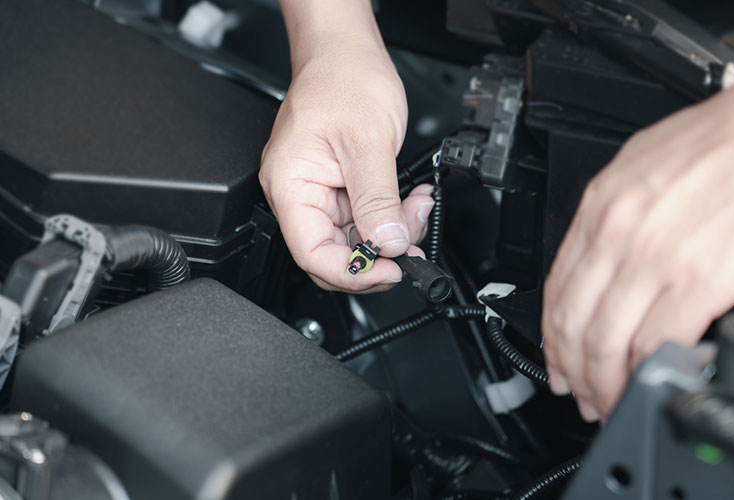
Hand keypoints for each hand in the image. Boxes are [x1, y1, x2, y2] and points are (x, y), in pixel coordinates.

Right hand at [260, 10, 432, 291]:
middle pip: (333, 255)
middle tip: (409, 246)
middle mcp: (298, 194)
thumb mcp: (369, 142)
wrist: (345, 52)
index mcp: (290, 185)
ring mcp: (319, 192)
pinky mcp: (338, 187)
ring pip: (353, 240)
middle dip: (376, 256)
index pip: (313, 254)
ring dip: (390, 235)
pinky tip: (409, 203)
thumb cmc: (344, 80)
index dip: (353, 272)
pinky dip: (390, 217)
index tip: (389, 270)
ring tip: (416, 209)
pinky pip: (363, 219)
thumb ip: (378, 200)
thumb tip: (388, 244)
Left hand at [542, 28, 733, 420]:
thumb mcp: (644, 167)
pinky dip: (647, 373)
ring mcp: (653, 258)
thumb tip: (615, 264)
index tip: (557, 360)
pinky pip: (656, 342)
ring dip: (602, 382)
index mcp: (601, 207)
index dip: (551, 337)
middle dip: (569, 370)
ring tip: (608, 401)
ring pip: (604, 341)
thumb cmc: (726, 138)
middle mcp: (616, 234)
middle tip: (576, 394)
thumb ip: (619, 216)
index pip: (556, 289)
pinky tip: (649, 384)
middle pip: (571, 323)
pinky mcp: (700, 279)